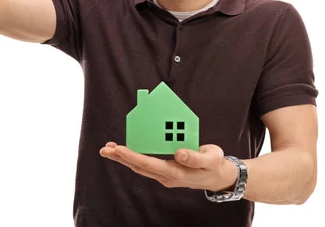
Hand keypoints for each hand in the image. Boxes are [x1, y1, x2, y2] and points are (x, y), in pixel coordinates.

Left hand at [100, 142, 236, 191]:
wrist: (219, 176)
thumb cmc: (214, 165)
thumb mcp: (211, 159)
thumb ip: (195, 157)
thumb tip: (178, 153)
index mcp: (177, 173)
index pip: (150, 164)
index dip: (133, 156)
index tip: (119, 149)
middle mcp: (167, 176)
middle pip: (139, 167)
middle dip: (121, 158)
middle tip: (105, 149)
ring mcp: (165, 174)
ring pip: (140, 166)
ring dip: (124, 158)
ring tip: (109, 148)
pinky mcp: (165, 170)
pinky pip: (146, 164)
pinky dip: (134, 156)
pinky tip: (127, 150)